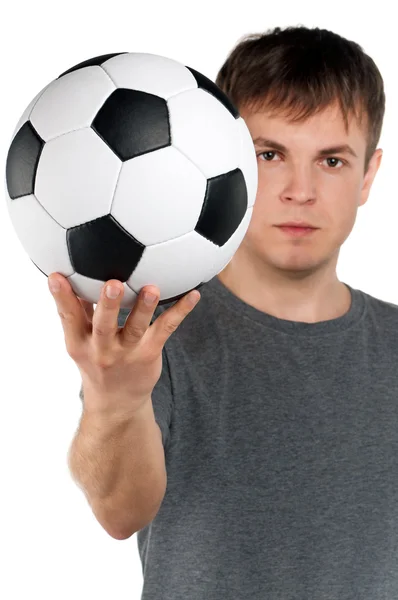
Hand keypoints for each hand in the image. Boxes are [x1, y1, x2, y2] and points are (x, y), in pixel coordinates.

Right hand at [48, 275, 199, 414]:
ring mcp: (127, 352)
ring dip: (144, 307)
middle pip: (103, 325)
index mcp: (80, 342)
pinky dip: (180, 311)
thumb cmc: (97, 362)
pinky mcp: (149, 353)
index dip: (61, 297)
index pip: (68, 317)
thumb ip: (78, 311)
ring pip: (136, 328)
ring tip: (152, 289)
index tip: (56, 277)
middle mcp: (102, 348)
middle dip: (108, 304)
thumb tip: (71, 275)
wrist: (116, 403)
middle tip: (113, 283)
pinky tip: (193, 295)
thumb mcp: (80, 342)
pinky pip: (166, 329)